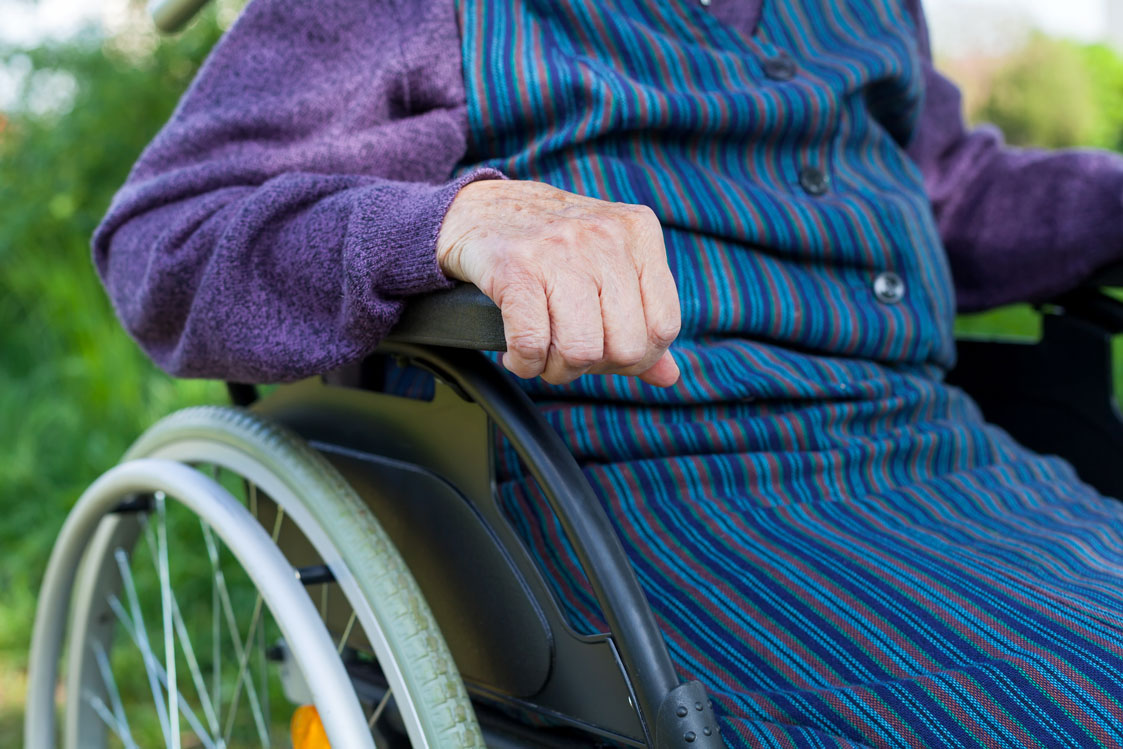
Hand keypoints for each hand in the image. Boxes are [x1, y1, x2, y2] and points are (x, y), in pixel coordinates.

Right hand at [436, 179, 680, 386]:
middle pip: (625, 346)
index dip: (636, 358)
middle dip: (594, 367)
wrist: (479, 208)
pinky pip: (532, 344)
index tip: (605, 353)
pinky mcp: (515, 267)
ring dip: (557, 370)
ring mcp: (560, 249)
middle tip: (568, 354)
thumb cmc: (550, 244)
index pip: (663, 326)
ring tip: (542, 356)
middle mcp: (605, 236)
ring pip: (582, 351)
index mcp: (638, 232)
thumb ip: (641, 317)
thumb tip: (669, 376)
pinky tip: (516, 354)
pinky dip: (524, 364)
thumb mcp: (607, 265)